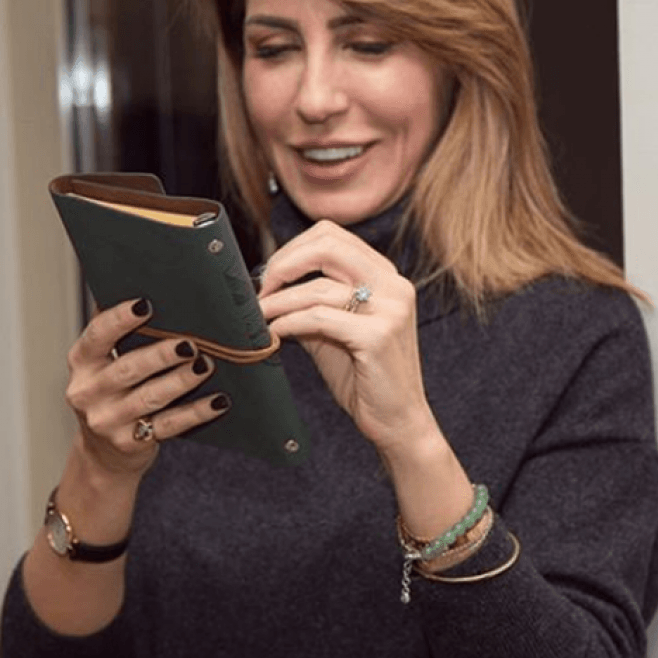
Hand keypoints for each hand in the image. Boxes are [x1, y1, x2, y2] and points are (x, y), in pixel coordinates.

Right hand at [65, 299, 229, 477]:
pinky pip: (169, 425)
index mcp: (81, 362)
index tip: (146, 304)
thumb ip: (118, 332)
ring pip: (150, 397)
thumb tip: (146, 285)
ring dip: (181, 380)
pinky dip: (196, 412)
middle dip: (161, 354)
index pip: (98, 335)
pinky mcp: (130, 443)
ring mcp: (107, 421)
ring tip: (206, 365)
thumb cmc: (111, 393)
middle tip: (189, 342)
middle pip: (128, 369)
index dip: (120, 319)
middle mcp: (88, 392)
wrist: (103, 454)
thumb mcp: (102, 363)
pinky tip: (218, 400)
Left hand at [257, 221, 435, 451]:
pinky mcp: (378, 336)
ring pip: (319, 286)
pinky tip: (276, 333)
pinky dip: (290, 321)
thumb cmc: (363, 376)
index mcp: (385, 276)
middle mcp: (394, 285)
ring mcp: (390, 309)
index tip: (269, 275)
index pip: (332, 235)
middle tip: (261, 290)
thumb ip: (308, 303)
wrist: (398, 421)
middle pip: (327, 245)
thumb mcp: (332, 330)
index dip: (292, 249)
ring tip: (260, 316)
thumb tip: (264, 286)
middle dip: (284, 264)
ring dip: (279, 300)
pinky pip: (319, 318)